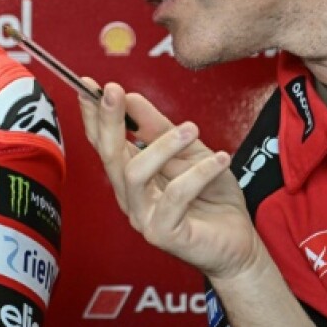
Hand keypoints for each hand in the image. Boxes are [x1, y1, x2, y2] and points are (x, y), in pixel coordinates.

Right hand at [77, 81, 262, 279]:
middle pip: (109, 155)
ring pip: (135, 174)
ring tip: (190, 129)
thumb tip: (131, 97)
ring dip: (161, 146)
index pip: (103, 142)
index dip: (93, 114)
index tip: (87, 85)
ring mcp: (143, 217)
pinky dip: (198, 173)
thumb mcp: (188, 152)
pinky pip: (175, 197)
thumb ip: (158, 128)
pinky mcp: (164, 234)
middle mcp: (129, 196)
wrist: (239, 242)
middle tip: (115, 92)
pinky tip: (220, 160)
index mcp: (130, 175)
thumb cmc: (212, 197)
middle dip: (109, 120)